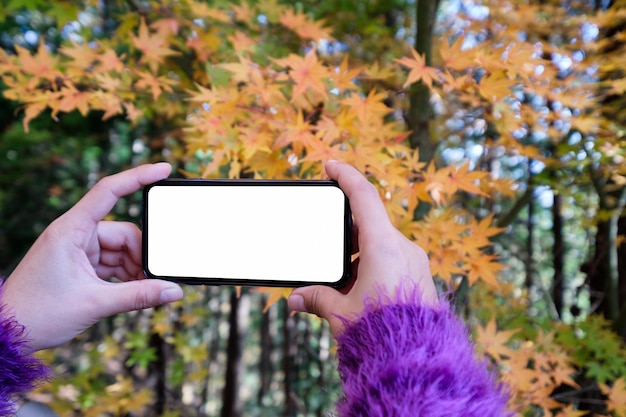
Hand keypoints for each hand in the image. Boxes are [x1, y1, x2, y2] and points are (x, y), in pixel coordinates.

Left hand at [1, 163, 182, 350]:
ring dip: (135, 269)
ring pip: (121, 249)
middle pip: (124, 232)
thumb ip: (139, 296)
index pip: (109, 191)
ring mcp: (78, 249)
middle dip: (142, 255)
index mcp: (71, 230)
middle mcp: (75, 233)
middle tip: (155, 279)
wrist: (8, 332)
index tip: (164, 169)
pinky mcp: (80, 263)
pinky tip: (133, 291)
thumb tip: (174, 291)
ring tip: (143, 292)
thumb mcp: (95, 304)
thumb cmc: (39, 313)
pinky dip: (125, 275)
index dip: (138, 177)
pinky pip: (112, 262)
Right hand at [287, 160, 436, 335]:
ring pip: (381, 244)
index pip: (363, 196)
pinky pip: (393, 259)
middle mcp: (403, 247)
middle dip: (345, 233)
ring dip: (358, 254)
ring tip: (341, 280)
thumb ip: (316, 298)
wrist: (416, 359)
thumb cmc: (379, 331)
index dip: (345, 175)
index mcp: (383, 245)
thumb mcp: (341, 311)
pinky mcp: (420, 277)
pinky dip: (373, 265)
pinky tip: (359, 290)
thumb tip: (295, 299)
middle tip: (326, 245)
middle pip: (369, 223)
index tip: (330, 166)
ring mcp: (414, 261)